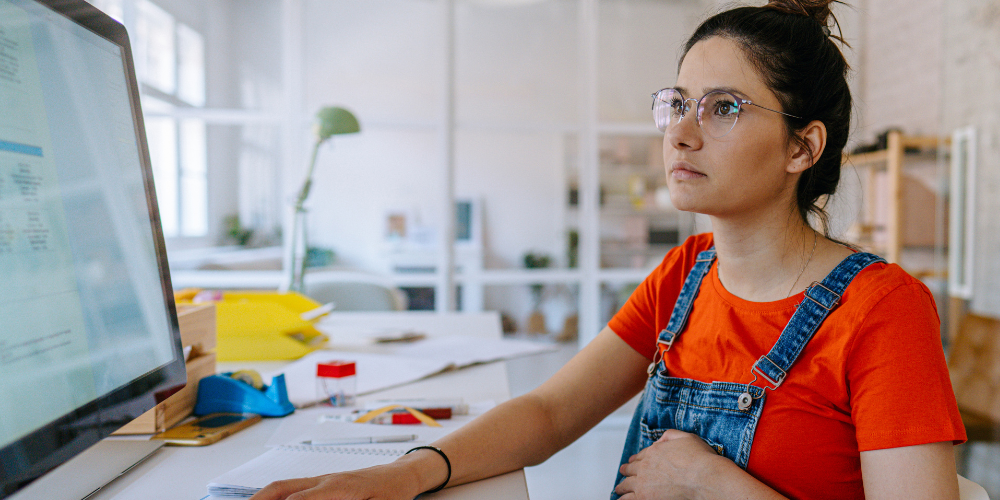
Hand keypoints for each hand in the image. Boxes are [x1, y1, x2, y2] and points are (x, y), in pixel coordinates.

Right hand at [248, 463, 421, 499]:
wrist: (402, 474)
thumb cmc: (393, 492)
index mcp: (337, 488)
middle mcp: (325, 480)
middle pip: (282, 488)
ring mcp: (323, 479)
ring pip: (284, 485)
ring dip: (263, 497)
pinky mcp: (324, 482)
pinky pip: (294, 486)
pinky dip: (276, 495)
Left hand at [614, 429, 724, 499]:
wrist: (705, 479)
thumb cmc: (700, 460)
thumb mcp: (687, 437)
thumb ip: (670, 436)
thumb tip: (659, 440)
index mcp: (654, 451)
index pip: (640, 456)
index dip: (635, 460)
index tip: (632, 462)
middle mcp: (645, 466)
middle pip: (631, 470)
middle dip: (626, 472)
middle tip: (623, 473)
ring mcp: (643, 483)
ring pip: (626, 485)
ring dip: (621, 488)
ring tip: (618, 490)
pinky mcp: (645, 498)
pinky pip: (629, 499)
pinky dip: (624, 499)